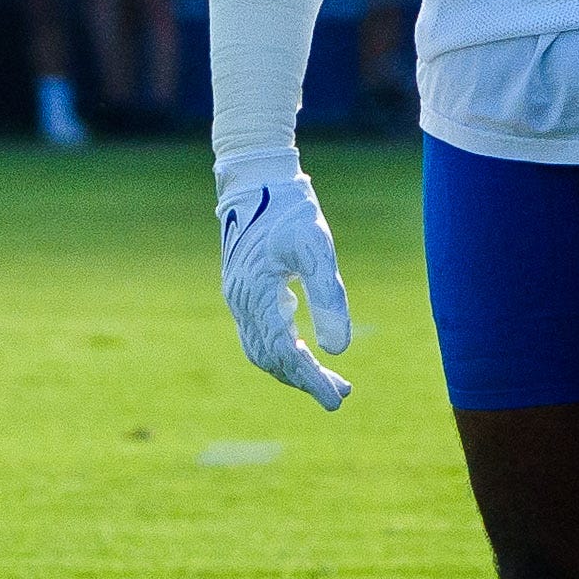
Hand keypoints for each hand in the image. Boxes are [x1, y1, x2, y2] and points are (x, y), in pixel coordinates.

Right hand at [215, 150, 351, 410]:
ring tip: (330, 379)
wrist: (257, 179)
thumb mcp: (317, 248)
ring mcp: (238, 297)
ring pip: (263, 350)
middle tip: (340, 395)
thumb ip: (328, 297)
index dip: (311, 379)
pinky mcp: (243, 290)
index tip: (337, 399)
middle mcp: (241, 302)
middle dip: (305, 379)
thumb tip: (339, 350)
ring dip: (294, 368)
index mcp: (257, 295)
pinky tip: (305, 348)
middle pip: (271, 359)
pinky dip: (282, 350)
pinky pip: (259, 334)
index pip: (285, 353)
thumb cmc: (291, 209)